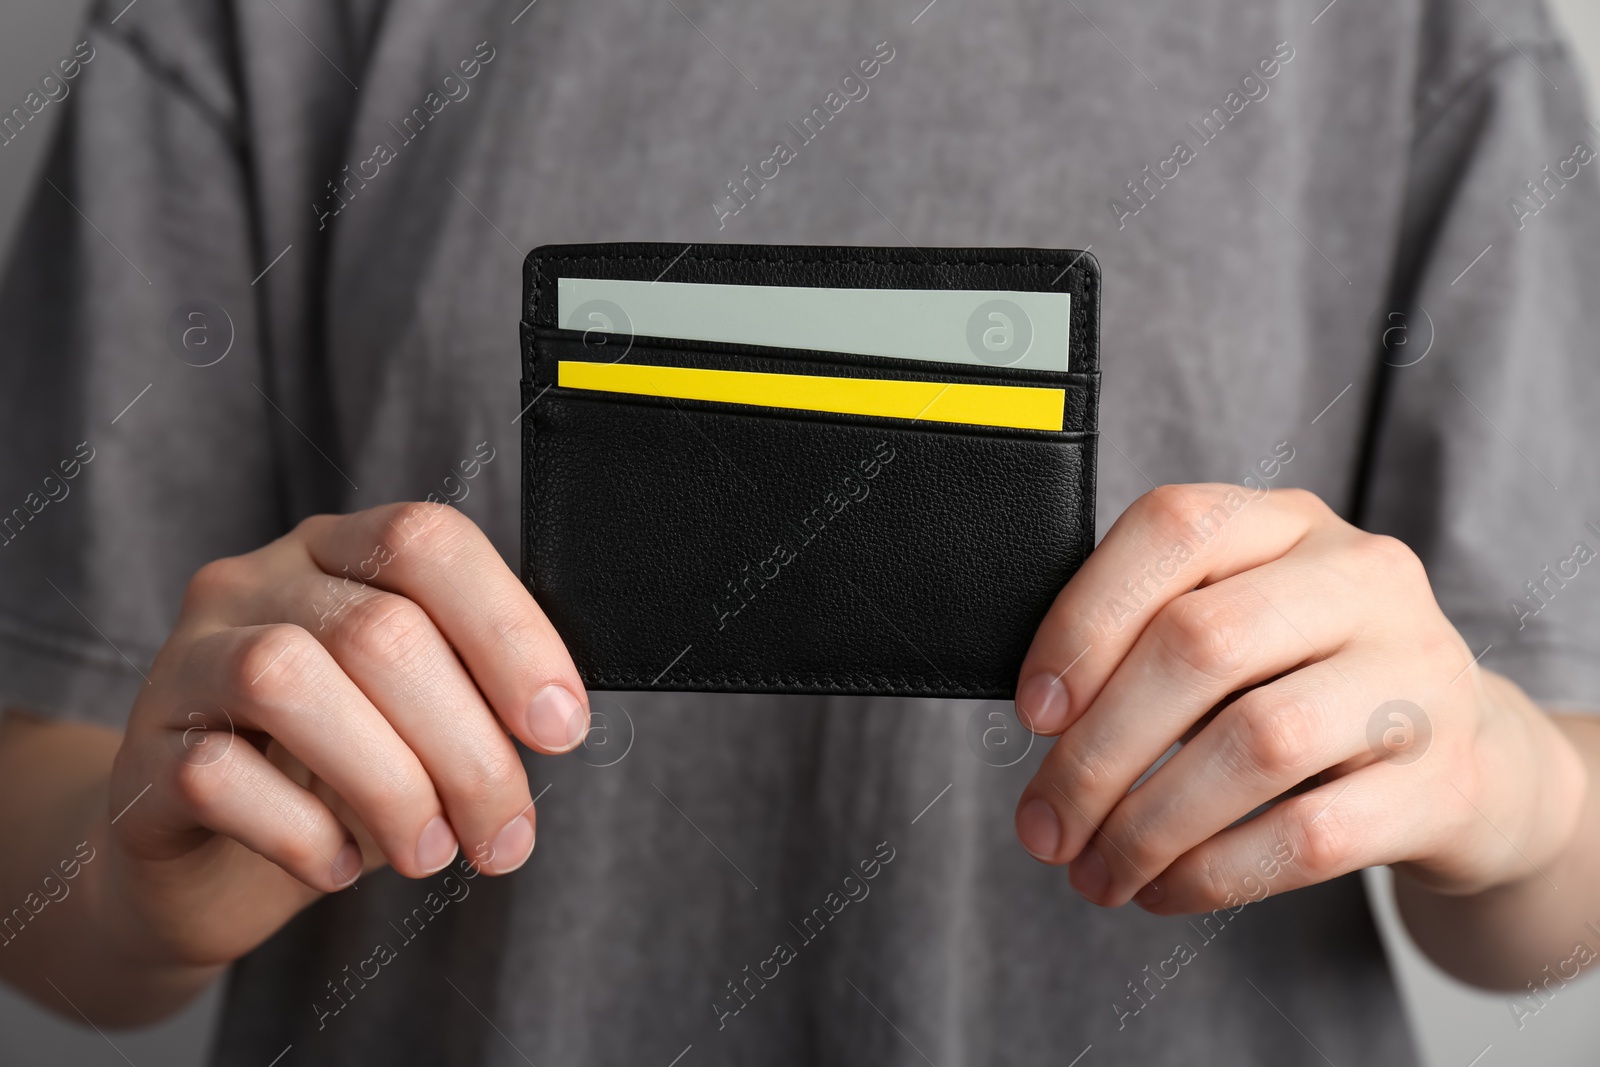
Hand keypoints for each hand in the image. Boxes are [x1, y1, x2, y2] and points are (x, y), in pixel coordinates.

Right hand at [96, 502, 587, 969]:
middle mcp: (256, 582)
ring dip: (389, 782)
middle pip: (380, 630)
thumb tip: (553, 723)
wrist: (206, 863)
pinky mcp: (139, 757)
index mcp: (340, 551)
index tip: (561, 729)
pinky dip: (298, 831)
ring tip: (429, 853)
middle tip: (504, 835)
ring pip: (288, 678)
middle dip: (468, 748)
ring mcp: (185, 661)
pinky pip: (215, 774)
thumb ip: (476, 696)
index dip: (509, 631)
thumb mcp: (421, 720)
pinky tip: (337, 865)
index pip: (428, 541)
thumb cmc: (339, 775)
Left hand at [1011, 484, 1586, 913]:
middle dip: (1098, 750)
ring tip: (1096, 872)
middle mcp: (1363, 578)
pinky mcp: (1446, 780)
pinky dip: (1215, 871)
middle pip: (1200, 642)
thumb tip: (1043, 717)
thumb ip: (1150, 639)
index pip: (1172, 529)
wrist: (1470, 765)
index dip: (1084, 620)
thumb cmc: (1308, 688)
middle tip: (1045, 827)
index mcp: (1287, 523)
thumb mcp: (1239, 631)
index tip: (1034, 711)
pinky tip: (1165, 890)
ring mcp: (1417, 674)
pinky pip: (1310, 832)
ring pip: (1256, 741)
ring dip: (1148, 824)